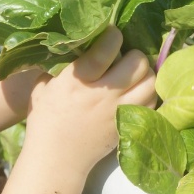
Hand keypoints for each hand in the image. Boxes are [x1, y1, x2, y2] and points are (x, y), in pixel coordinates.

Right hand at [25, 26, 155, 172]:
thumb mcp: (42, 89)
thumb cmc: (45, 122)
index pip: (106, 48)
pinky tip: (137, 95)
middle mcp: (104, 93)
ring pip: (151, 82)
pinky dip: (148, 96)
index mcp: (79, 80)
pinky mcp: (128, 125)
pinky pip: (152, 104)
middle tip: (126, 59)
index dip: (113, 35)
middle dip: (135, 56)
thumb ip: (56, 69)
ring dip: (146, 76)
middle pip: (138, 63)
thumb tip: (66, 51)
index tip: (111, 34)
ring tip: (135, 77)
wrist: (57, 159)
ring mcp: (120, 110)